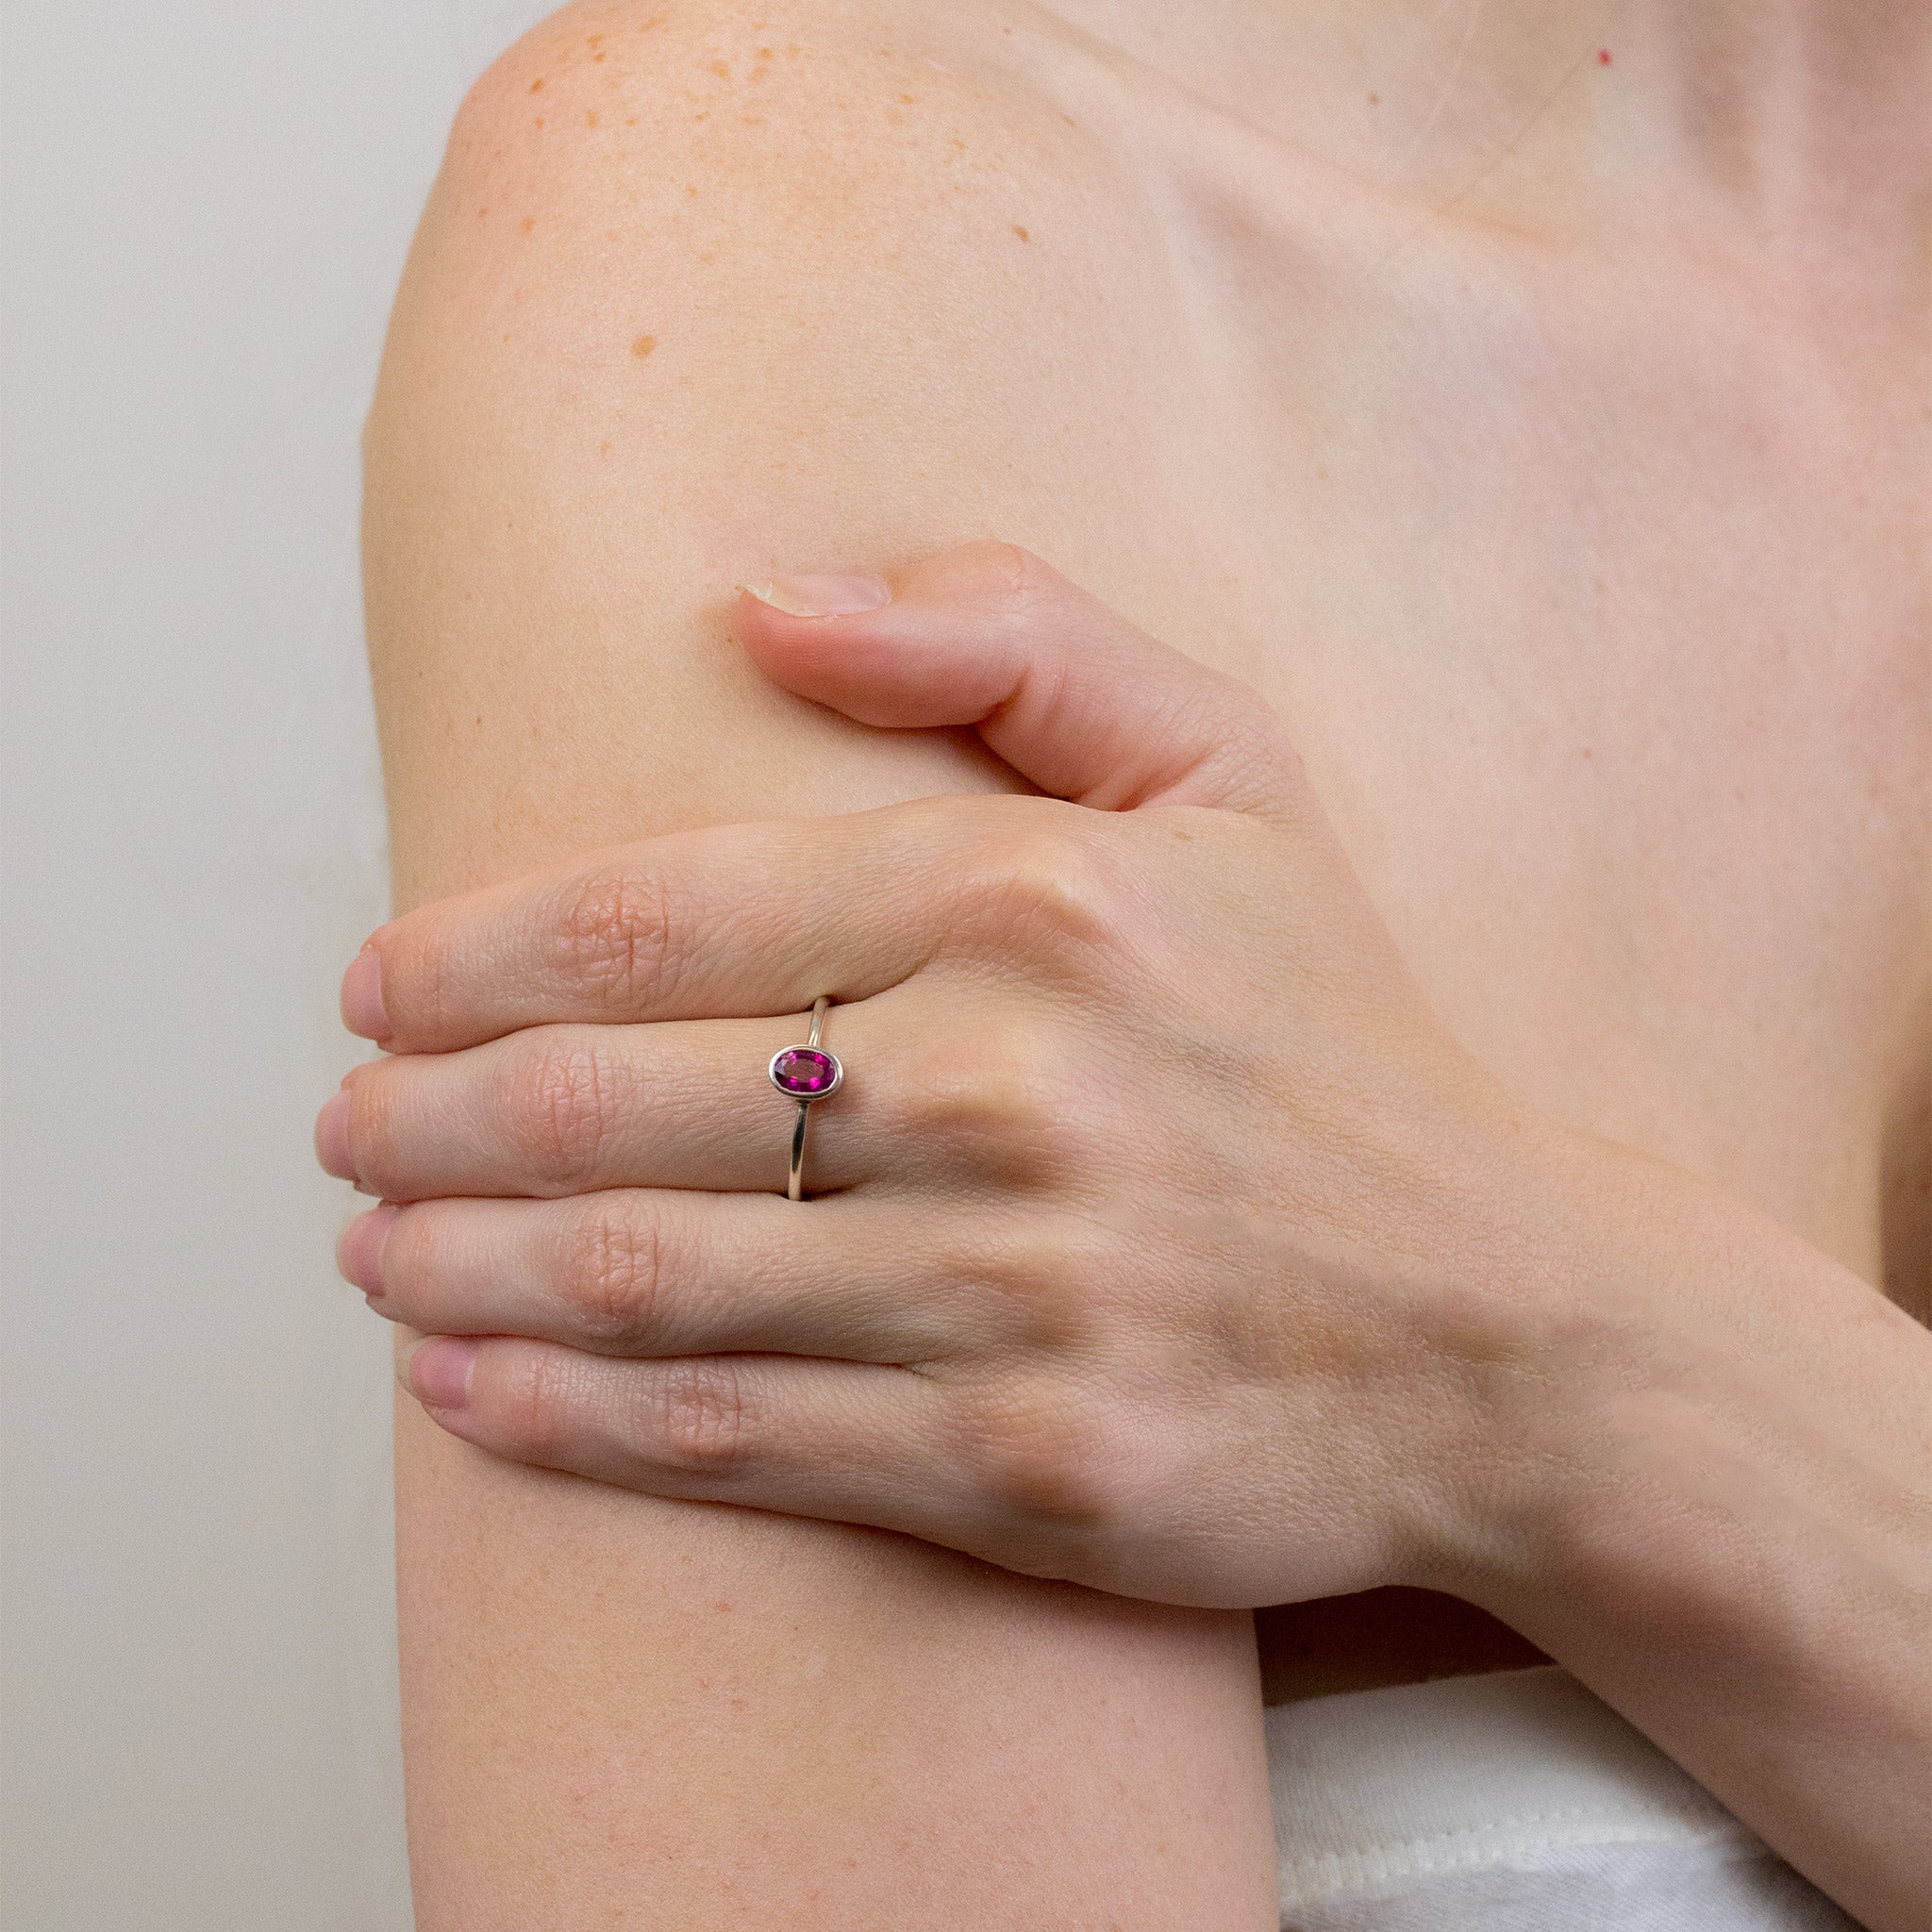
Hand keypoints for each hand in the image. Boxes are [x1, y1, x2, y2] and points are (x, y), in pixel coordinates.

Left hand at [318, 541, 1603, 1608]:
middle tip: (340, 1129)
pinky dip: (565, 1418)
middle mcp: (1015, 1086)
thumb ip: (1013, 637)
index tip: (373, 984)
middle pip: (616, 1102)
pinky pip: (734, 1437)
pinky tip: (463, 1393)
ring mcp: (1019, 1291)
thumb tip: (762, 608)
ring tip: (367, 1254)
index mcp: (1038, 899)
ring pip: (648, 1275)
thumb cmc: (1344, 1042)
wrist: (1517, 1328)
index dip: (473, 954)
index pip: (666, 916)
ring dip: (458, 1265)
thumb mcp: (1234, 776)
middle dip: (424, 1116)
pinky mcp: (1026, 1466)